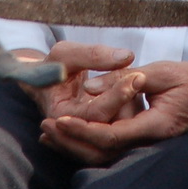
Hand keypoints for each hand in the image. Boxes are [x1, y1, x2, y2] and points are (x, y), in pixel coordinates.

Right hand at [14, 41, 143, 127]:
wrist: (45, 81)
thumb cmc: (52, 66)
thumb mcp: (65, 53)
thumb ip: (93, 55)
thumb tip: (128, 56)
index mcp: (61, 115)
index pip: (96, 113)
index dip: (118, 95)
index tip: (137, 76)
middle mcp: (75, 132)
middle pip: (111, 128)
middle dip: (129, 102)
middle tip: (141, 78)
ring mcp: (89, 134)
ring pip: (120, 132)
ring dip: (132, 107)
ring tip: (137, 81)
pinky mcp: (100, 130)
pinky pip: (121, 127)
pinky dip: (131, 108)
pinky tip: (134, 88)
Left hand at [41, 59, 187, 163]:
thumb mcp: (164, 71)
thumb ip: (128, 78)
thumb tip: (93, 86)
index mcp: (155, 126)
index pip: (111, 135)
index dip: (83, 129)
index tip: (59, 119)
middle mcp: (150, 142)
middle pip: (102, 152)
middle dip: (71, 142)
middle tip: (44, 128)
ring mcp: (148, 145)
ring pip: (106, 154)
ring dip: (76, 144)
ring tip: (49, 134)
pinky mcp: (146, 141)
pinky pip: (114, 147)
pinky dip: (90, 141)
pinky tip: (73, 132)